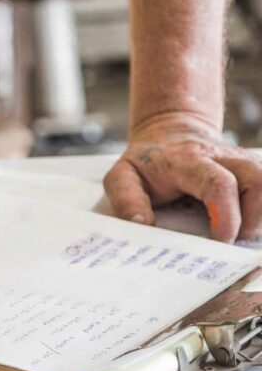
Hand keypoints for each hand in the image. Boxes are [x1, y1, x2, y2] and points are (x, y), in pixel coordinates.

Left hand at [104, 112, 261, 241]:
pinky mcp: (252, 170)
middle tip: (232, 240)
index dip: (226, 214)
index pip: (218, 183)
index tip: (222, 240)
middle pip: (258, 180)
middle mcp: (223, 157)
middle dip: (254, 218)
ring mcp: (242, 162)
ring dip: (261, 214)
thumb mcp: (122, 175)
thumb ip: (127, 199)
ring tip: (241, 232)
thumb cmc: (147, 160)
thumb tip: (142, 225)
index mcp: (188, 160)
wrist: (169, 131)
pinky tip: (248, 223)